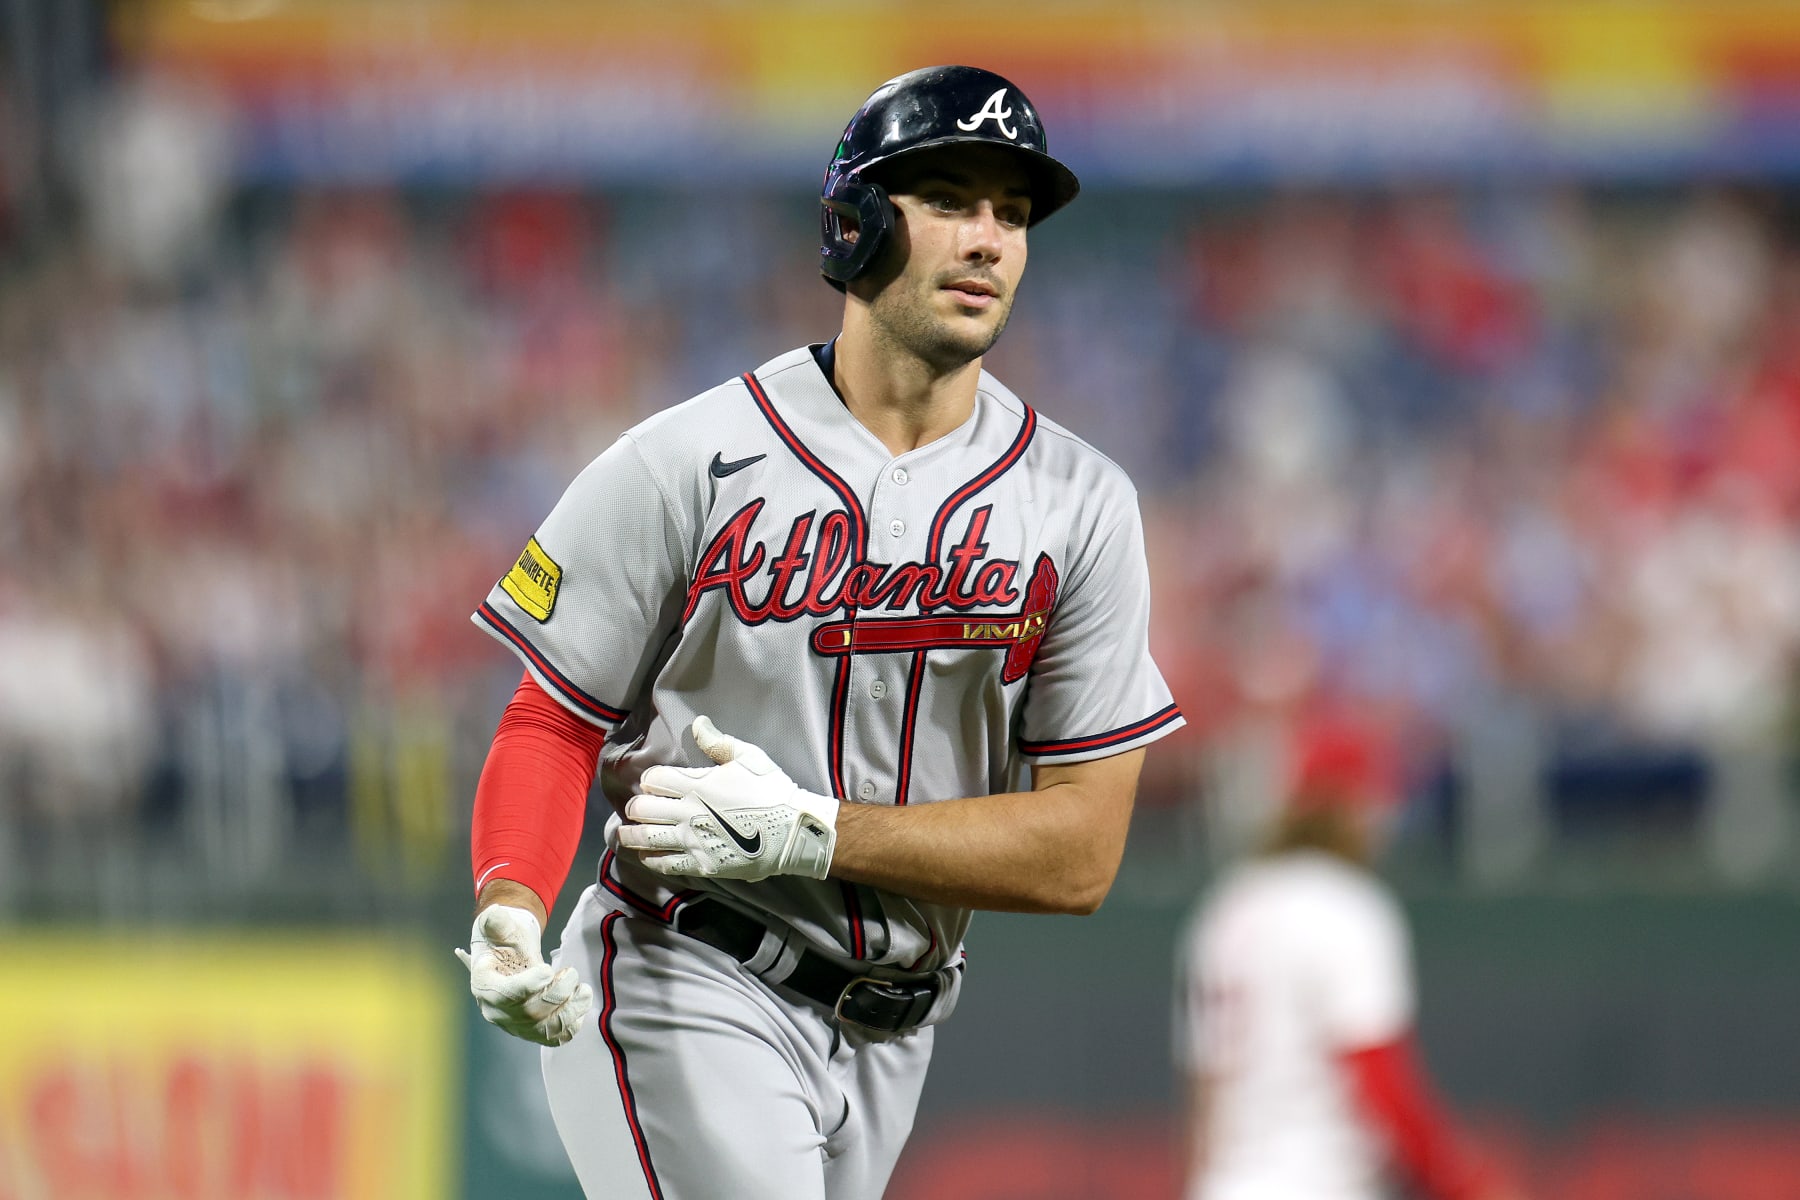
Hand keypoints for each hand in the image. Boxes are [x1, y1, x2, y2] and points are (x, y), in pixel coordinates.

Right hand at [455, 904, 591, 1046]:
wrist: (511, 958)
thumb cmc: (504, 942)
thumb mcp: (498, 927)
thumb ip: (497, 922)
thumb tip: (496, 913)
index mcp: (484, 985)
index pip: (504, 995)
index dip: (529, 986)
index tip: (548, 969)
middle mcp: (496, 1012)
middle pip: (529, 1014)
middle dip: (557, 994)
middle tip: (571, 973)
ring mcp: (515, 1025)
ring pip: (545, 1030)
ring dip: (570, 1011)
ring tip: (583, 989)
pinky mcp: (533, 1032)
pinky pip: (555, 1038)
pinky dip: (573, 1023)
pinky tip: (580, 1002)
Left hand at [618, 716, 839, 881]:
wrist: (793, 829)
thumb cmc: (772, 789)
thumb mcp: (748, 756)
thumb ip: (718, 742)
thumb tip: (698, 722)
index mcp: (697, 784)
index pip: (656, 779)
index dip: (650, 779)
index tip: (652, 783)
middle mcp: (689, 812)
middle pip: (644, 809)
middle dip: (636, 807)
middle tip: (636, 809)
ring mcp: (693, 840)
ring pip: (648, 838)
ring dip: (631, 835)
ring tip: (624, 834)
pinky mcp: (702, 864)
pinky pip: (666, 863)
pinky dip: (651, 859)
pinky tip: (645, 856)